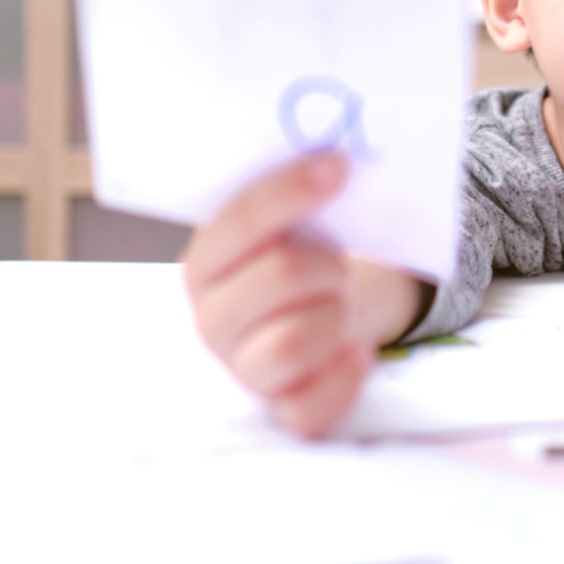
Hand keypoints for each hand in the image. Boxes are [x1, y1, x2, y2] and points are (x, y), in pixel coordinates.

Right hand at [182, 150, 422, 437]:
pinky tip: (357, 350)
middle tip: (339, 263)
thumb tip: (336, 154)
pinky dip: (345, 375)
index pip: (239, 222)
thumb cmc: (304, 255)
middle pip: (279, 276)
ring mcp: (245, 370)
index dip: (290, 191)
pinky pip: (312, 406)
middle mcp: (214, 319)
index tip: (339, 166)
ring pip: (292, 343)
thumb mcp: (293, 221)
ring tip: (341, 302)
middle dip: (325, 262)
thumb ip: (299, 189)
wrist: (320, 313)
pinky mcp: (284, 409)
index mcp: (206, 263)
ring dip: (334, 313)